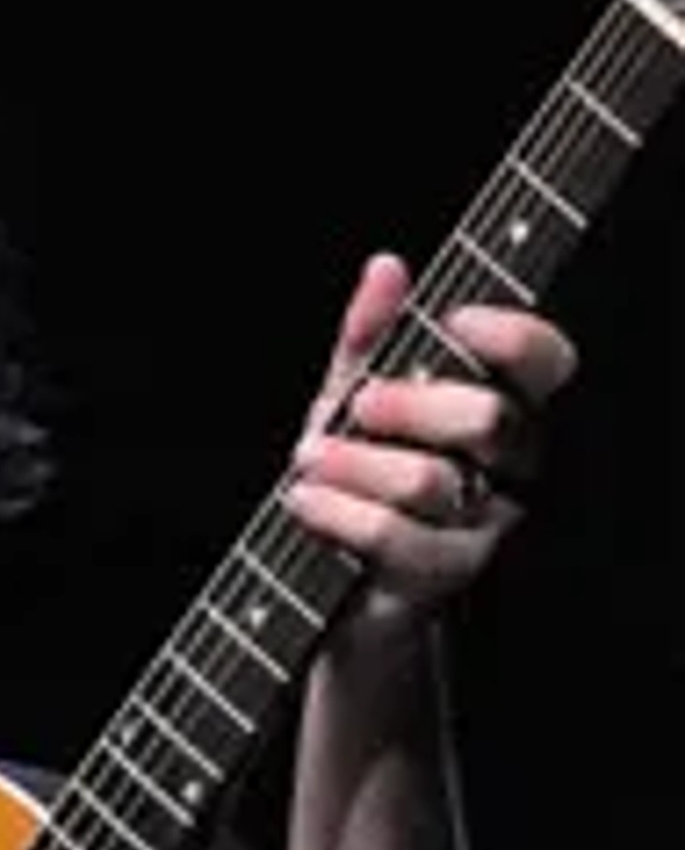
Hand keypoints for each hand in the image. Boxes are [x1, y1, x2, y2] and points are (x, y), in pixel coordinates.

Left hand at [284, 250, 578, 621]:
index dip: (512, 338)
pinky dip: (339, 513)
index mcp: (504, 412)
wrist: (326, 582)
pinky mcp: (442, 578)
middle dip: (413, 403)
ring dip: (357, 463)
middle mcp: (508, 470)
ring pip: (433, 481)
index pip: (547, 364)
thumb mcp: (352, 397)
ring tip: (309, 457)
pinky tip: (303, 500)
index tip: (452, 318)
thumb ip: (370, 335)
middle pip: (490, 420)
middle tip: (362, 404)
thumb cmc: (353, 479)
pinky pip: (397, 537)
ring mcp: (481, 527)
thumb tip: (387, 267)